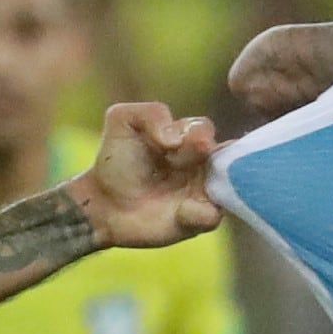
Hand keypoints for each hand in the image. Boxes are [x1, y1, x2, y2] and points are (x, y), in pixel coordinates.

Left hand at [75, 102, 219, 249]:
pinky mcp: (196, 220)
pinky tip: (181, 211)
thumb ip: (151, 113)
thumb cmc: (116, 160)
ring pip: (229, 185)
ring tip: (190, 187)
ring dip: (215, 183)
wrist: (103, 202)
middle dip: (210, 155)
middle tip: (186, 159)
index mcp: (186, 138)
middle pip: (225, 155)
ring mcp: (202, 193)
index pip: (205, 129)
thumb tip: (177, 138)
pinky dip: (202, 213)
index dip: (195, 133)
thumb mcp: (123, 121)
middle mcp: (201, 164)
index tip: (171, 143)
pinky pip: (213, 216)